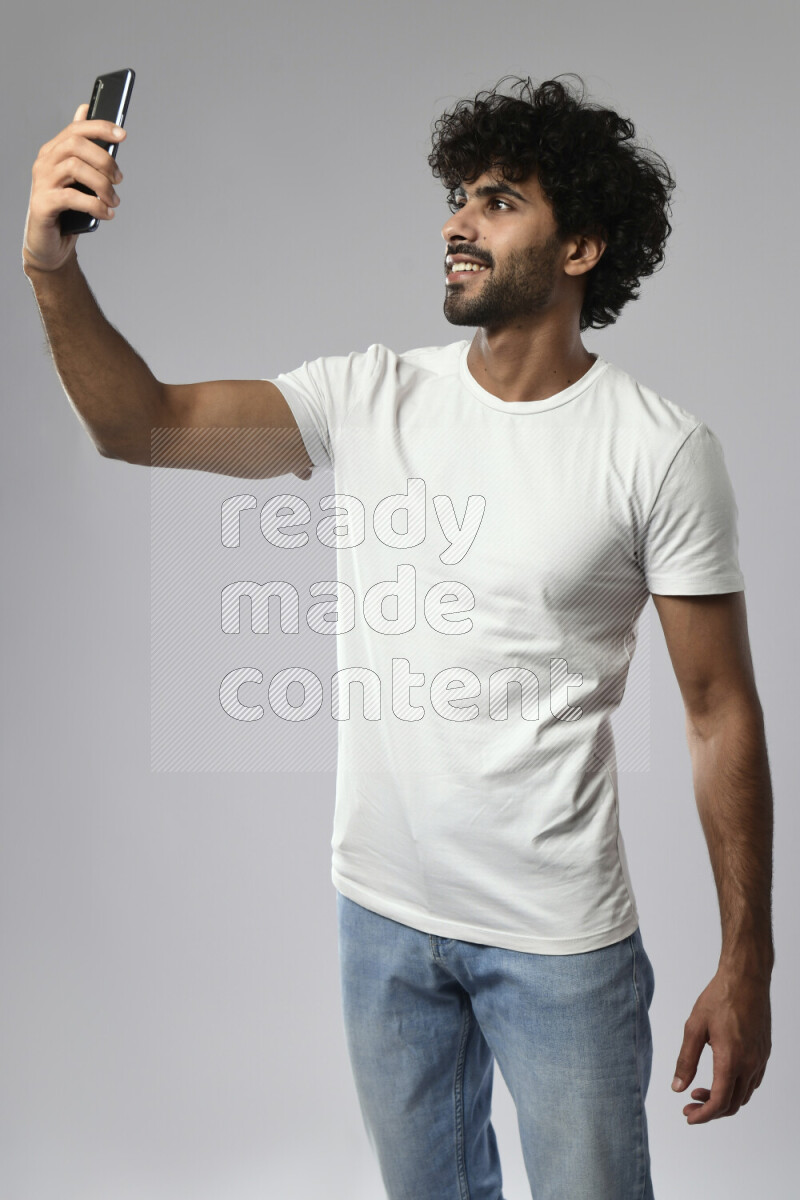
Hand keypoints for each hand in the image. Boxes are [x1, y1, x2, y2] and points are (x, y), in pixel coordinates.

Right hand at [22, 102, 125, 274]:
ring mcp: (42, 183)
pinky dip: (95, 205)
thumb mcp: (79, 179)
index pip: (76, 130)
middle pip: (76, 145)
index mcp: (53, 152)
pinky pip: (72, 197)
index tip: (122, 134)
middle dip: (105, 160)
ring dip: (102, 185)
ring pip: (75, 168)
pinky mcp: (43, 204)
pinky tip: (106, 213)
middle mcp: (44, 163)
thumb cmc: (67, 210)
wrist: (50, 243)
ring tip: (114, 201)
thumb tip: (85, 110)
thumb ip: (83, 150)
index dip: (100, 128)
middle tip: (119, 179)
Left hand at [671, 966, 770, 1122]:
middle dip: (710, 1110)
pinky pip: (752, 1082)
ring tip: (700, 1089)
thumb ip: (686, 1060)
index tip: (688, 1116)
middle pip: (733, 1104)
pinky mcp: (763, 1052)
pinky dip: (736, 1088)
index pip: (720, 1102)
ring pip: (744, 1095)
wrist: (746, 979)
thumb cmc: (718, 998)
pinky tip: (720, 1077)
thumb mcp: (694, 1027)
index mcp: (731, 1060)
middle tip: (689, 1103)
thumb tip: (677, 1088)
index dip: (703, 1115)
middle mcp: (750, 1064)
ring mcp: (760, 1059)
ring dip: (723, 1099)